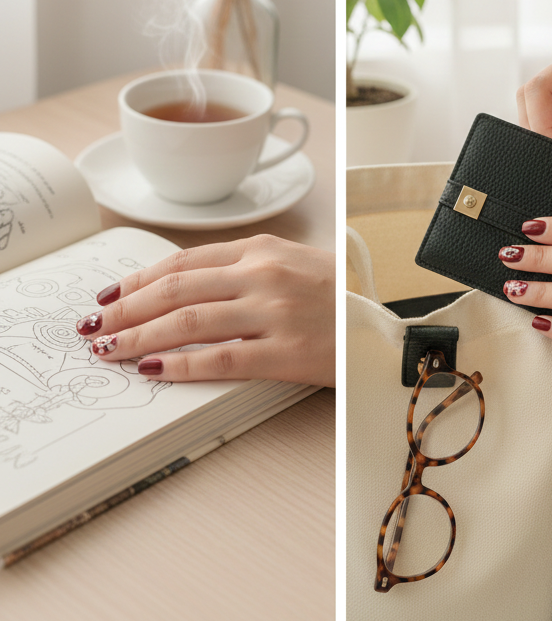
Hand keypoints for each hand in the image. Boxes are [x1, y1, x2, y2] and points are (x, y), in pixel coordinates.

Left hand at [76, 235, 335, 385]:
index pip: (184, 261)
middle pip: (175, 289)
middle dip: (125, 310)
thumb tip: (185, 288)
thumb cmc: (341, 296)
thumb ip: (247, 267)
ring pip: (186, 323)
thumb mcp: (296, 263)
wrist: (388, 327)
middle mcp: (265, 275)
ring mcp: (274, 313)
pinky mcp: (285, 353)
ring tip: (108, 350)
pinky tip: (151, 370)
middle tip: (93, 328)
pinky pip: (218, 360)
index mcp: (265, 249)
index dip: (139, 280)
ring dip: (137, 337)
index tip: (109, 297)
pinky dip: (178, 366)